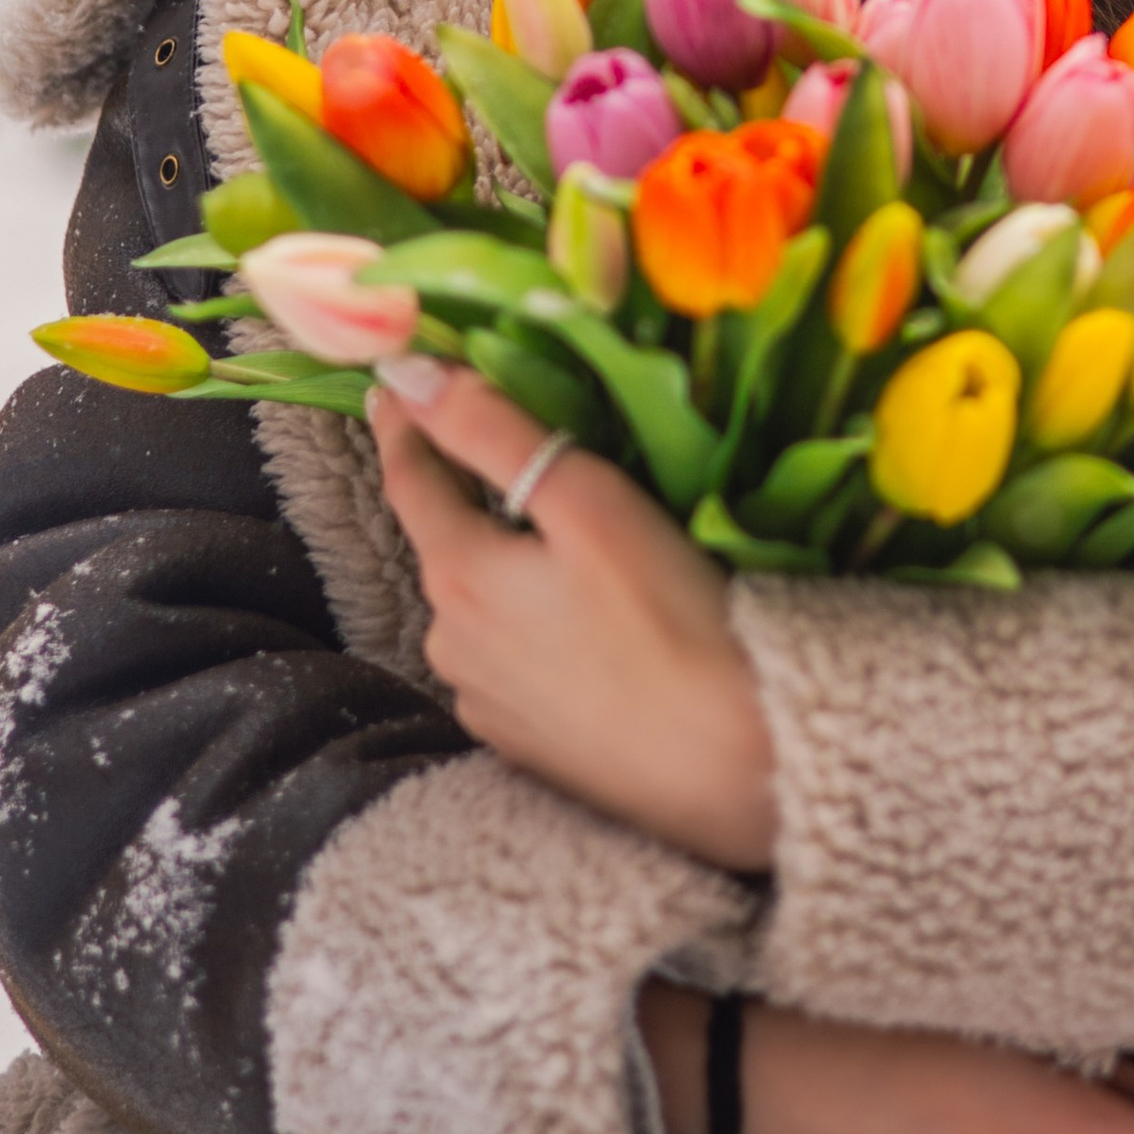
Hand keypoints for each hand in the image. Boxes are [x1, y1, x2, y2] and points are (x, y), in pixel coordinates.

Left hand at [370, 363, 775, 871]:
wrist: (734, 760)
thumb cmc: (671, 617)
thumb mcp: (585, 501)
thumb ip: (493, 432)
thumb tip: (407, 374)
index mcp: (459, 576)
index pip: (409, 478)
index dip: (406, 422)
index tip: (399, 381)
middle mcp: (450, 643)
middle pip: (447, 547)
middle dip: (471, 502)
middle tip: (517, 463)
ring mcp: (483, 702)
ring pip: (479, 611)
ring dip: (505, 576)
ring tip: (568, 558)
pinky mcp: (522, 746)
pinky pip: (509, 666)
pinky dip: (530, 637)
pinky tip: (584, 635)